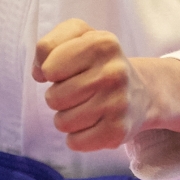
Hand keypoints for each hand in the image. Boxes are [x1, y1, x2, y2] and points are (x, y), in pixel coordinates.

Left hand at [32, 19, 179, 152]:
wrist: (141, 92)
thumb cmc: (99, 63)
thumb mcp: (78, 37)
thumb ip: (49, 45)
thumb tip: (38, 73)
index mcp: (102, 43)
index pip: (48, 67)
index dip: (50, 70)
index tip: (68, 70)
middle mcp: (114, 72)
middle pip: (53, 97)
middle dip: (59, 96)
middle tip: (80, 91)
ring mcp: (118, 103)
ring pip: (61, 122)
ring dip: (67, 117)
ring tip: (86, 106)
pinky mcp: (118, 131)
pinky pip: (75, 142)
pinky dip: (77, 137)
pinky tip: (93, 123)